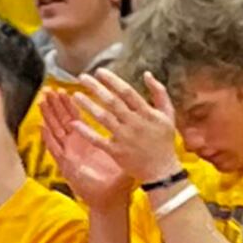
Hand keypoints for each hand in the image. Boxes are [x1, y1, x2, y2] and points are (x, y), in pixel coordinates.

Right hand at [39, 85, 134, 208]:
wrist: (111, 202)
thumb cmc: (117, 182)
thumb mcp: (123, 157)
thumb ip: (126, 141)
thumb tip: (140, 127)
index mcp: (89, 142)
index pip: (77, 117)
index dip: (70, 103)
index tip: (65, 89)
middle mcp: (77, 147)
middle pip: (63, 120)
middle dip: (56, 105)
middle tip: (49, 89)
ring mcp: (70, 155)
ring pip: (56, 131)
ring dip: (48, 116)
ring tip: (42, 101)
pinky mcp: (66, 166)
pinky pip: (55, 150)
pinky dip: (48, 138)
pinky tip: (42, 127)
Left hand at [68, 68, 180, 189]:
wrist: (162, 171)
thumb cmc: (164, 141)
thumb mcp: (168, 115)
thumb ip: (159, 92)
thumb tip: (147, 74)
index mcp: (146, 113)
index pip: (126, 91)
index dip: (112, 80)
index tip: (99, 71)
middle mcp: (134, 123)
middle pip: (112, 101)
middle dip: (95, 87)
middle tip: (82, 77)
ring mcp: (124, 138)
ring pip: (103, 118)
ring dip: (88, 105)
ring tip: (75, 95)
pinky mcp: (117, 152)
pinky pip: (98, 140)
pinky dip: (86, 132)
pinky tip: (74, 123)